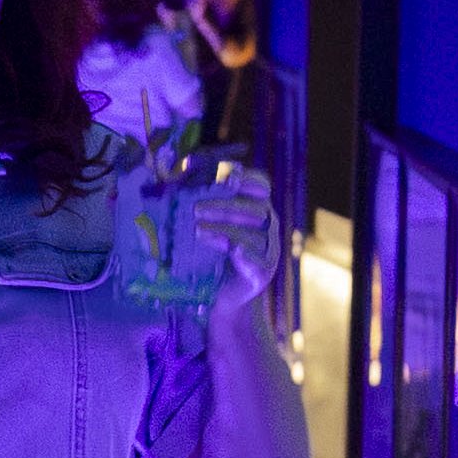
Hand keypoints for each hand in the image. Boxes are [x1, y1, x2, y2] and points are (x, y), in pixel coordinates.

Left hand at [178, 170, 284, 312]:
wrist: (219, 294)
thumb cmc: (212, 252)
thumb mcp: (207, 222)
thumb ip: (203, 196)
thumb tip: (188, 163)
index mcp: (258, 208)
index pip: (262, 186)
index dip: (249, 178)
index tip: (229, 175)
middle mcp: (268, 227)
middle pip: (255, 209)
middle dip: (224, 207)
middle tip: (196, 209)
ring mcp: (268, 251)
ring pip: (253, 235)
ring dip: (225, 230)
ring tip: (199, 231)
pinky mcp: (263, 273)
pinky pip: (258, 262)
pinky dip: (245, 255)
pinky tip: (232, 250)